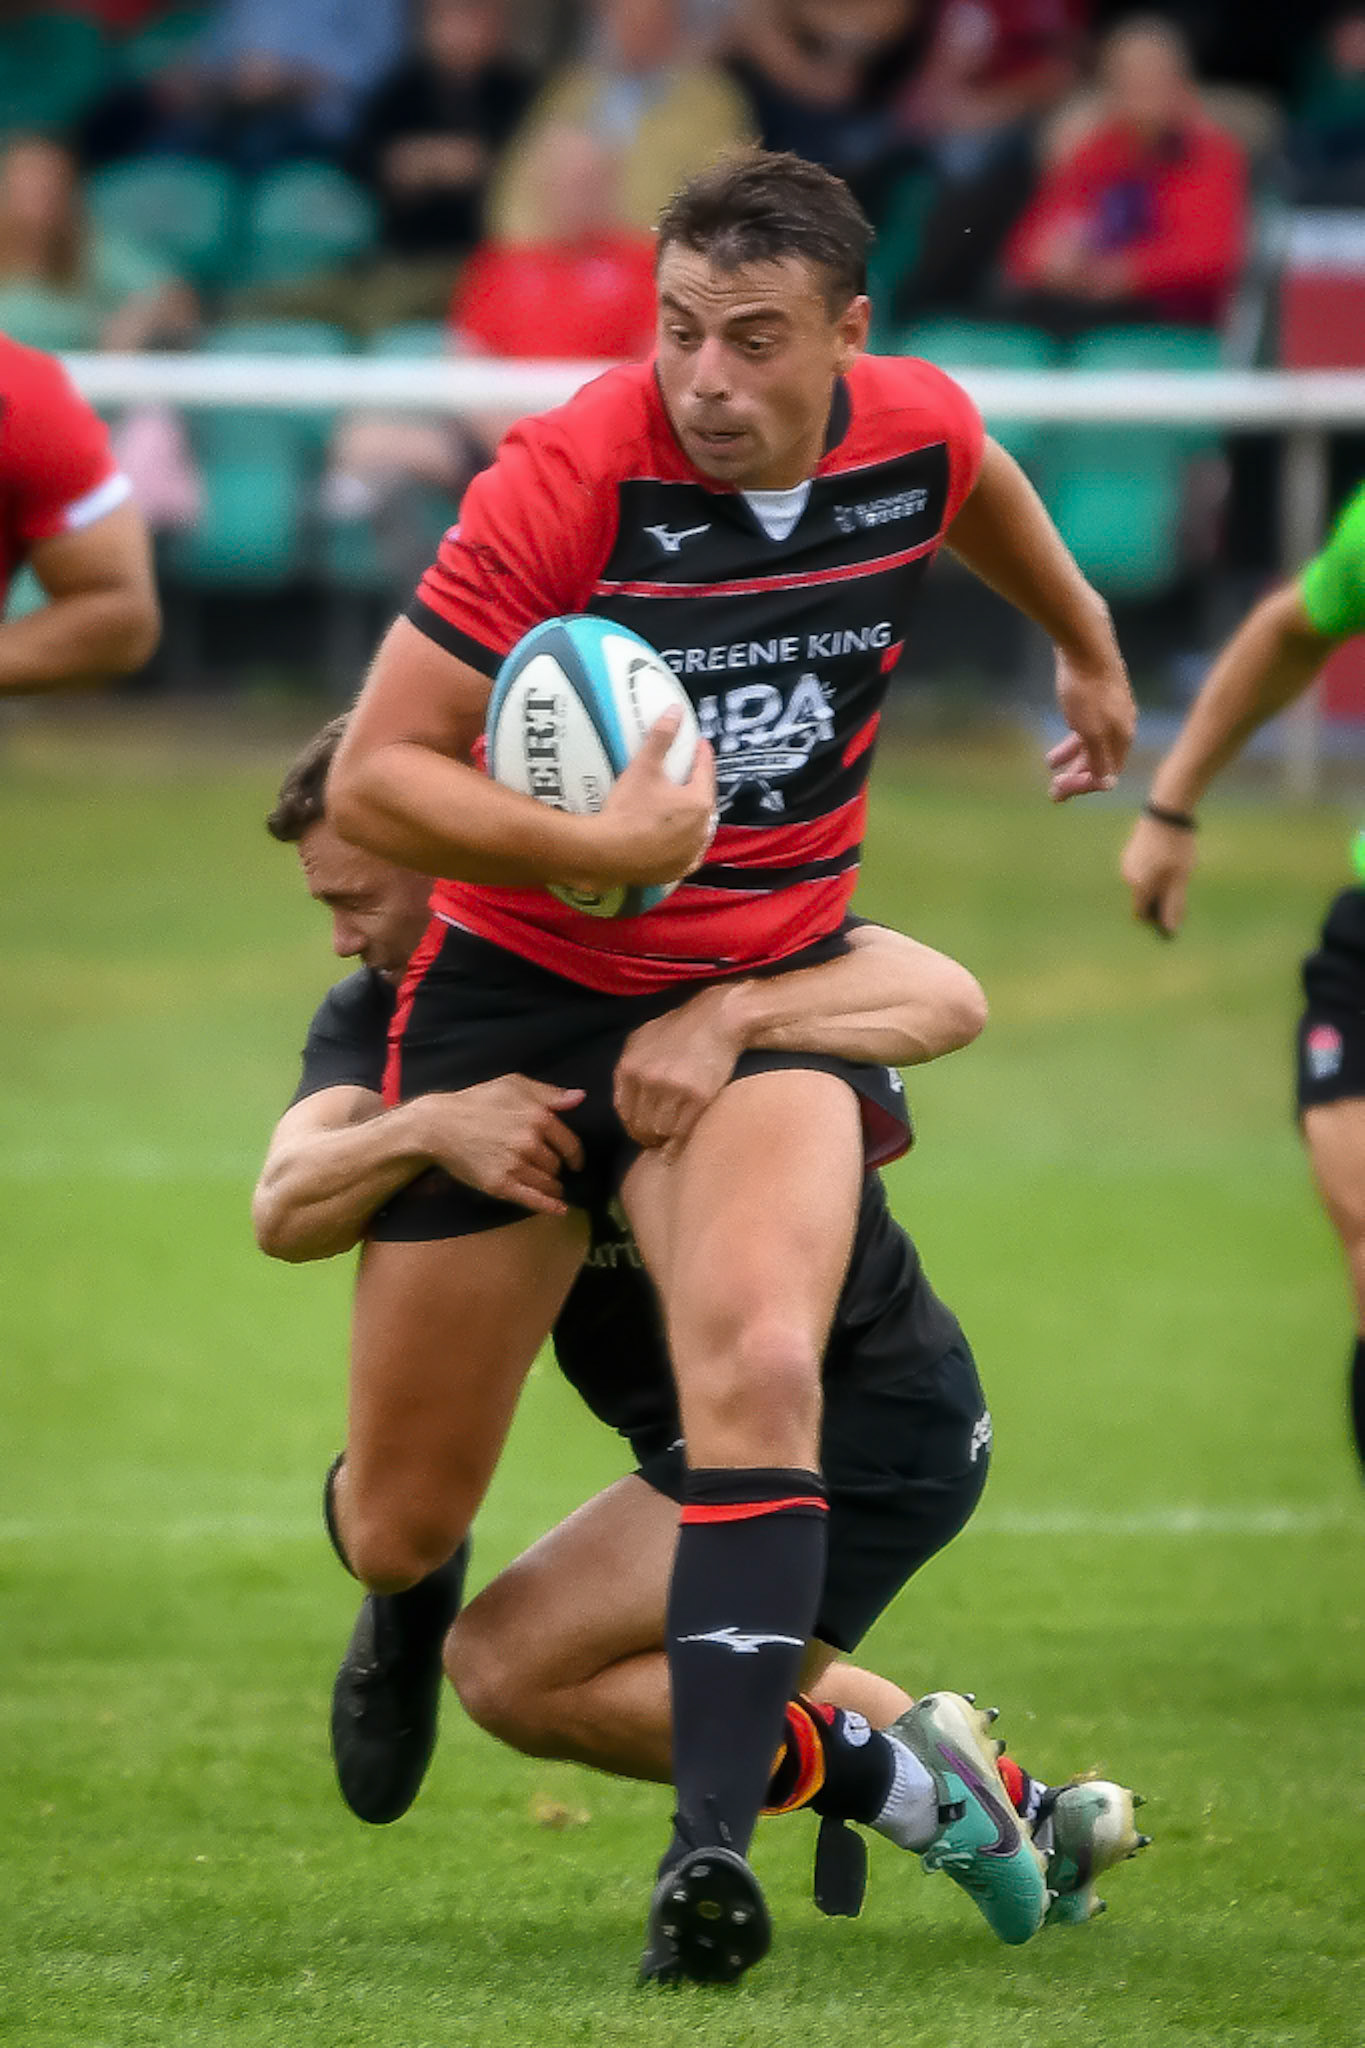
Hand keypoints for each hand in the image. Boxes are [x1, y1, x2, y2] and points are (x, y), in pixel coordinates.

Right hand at [415, 1076, 584, 1213]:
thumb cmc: (477, 1101)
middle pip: (556, 1165)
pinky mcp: (500, 1185)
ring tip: (551, 1187)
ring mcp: (515, 1166)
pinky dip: (549, 1207)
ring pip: (547, 1183)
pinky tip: (560, 1211)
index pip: (569, 1144)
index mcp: (538, 1117)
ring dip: (552, 1187)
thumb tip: (580, 1098)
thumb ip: (549, 1093)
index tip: (575, 1162)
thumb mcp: (513, 1085)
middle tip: (548, 1169)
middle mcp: (530, 1143)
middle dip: (555, 1168)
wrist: (439, 1125)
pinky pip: (532, 1200)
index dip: (575, 1155)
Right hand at [562, 710, 716, 890]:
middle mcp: (703, 829)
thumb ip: (661, 737)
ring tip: (683, 805)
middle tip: (688, 774)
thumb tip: (675, 710)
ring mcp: (692, 853)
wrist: (607, 853)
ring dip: (694, 816)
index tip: (699, 743)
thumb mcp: (644, 767)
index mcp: (699, 801)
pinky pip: (688, 853)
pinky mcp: (679, 870)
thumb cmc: (627, 809)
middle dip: (699, 785)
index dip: (701, 754)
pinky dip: (685, 844)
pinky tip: (679, 840)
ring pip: (700, 829)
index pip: (706, 770)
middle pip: (705, 800)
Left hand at [613, 983, 749, 1151]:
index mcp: (629, 1066)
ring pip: (660, 1130)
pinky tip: (680, 1145)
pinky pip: (683, 1130)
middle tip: (658, 1141)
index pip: (624, 1111)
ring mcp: (671, 1088)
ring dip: (664, 1140)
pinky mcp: (697, 1096)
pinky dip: (680, 1143)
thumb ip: (630, 1067)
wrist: (719, 1018)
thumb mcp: (644, 1038)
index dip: (633, 1127)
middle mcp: (647, 1079)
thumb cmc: (683, 1027)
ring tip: (670, 1141)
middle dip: (648, 1137)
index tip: (642, 1132)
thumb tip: (627, 1102)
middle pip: (640, 1124)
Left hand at [1047, 645, 1136, 799]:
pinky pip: (1086, 728)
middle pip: (1100, 761)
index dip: (1084, 786)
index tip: (1059, 789)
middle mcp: (1121, 726)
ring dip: (1072, 760)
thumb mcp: (1091, 731)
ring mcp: (1109, 711)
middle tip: (1053, 790)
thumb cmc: (1087, 690)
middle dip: (1077, 777)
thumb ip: (1099, 759)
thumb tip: (1108, 785)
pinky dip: (1071, 741)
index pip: (1108, 774)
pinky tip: (1058, 745)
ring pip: (1091, 744)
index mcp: (1123, 737)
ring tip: (1052, 765)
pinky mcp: (1096, 698)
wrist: (1085, 645)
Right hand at [1120, 813, 1197, 937]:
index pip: (1141, 914)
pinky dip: (1152, 872)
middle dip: (1158, 899)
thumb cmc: (1176, 847)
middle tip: (1179, 889)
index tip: (1172, 913)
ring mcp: (1127, 862)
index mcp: (1139, 886)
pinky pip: (1141, 870)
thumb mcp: (1180, 879)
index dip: (1156, 917)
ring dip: (1156, 884)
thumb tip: (1170, 930)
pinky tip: (1167, 859)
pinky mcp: (1131, 851)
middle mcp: (1127, 877)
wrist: (1167, 812)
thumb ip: (1174, 905)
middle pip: (1141, 898)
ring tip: (1175, 870)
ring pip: (1142, 884)